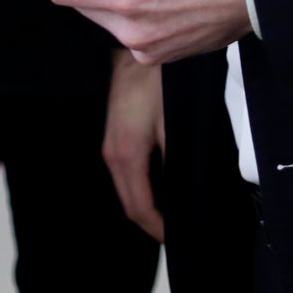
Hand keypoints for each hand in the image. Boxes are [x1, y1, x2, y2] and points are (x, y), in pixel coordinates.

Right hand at [103, 50, 164, 241]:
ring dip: (145, 206)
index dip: (159, 228)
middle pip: (129, 204)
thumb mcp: (173, 125)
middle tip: (176, 233)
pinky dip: (140, 189)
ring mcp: (109, 145)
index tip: (177, 239)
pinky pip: (125, 174)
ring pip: (125, 190)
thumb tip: (183, 195)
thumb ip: (175, 163)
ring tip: (171, 214)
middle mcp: (112, 155)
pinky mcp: (113, 136)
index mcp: (126, 156)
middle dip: (151, 223)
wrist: (134, 53)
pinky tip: (159, 187)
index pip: (140, 208)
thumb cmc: (157, 85)